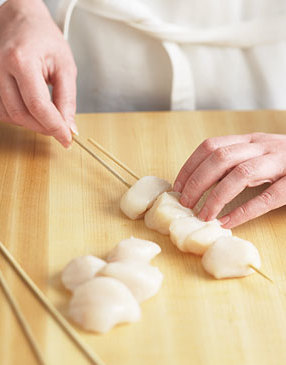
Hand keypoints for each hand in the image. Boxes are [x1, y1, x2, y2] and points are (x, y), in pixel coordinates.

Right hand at [0, 0, 76, 146]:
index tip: (67, 138)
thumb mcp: (65, 66)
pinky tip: (33, 112)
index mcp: (22, 61)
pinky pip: (2, 111)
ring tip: (49, 117)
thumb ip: (67, 99)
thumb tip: (69, 127)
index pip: (38, 105)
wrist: (21, 21)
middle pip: (21, 114)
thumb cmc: (44, 39)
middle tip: (61, 130)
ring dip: (32, 124)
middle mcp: (0, 69)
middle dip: (44, 128)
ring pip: (10, 116)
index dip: (54, 126)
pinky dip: (20, 118)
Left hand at [174, 133, 285, 227]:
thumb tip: (200, 182)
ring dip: (217, 196)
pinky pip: (268, 197)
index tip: (177, 186)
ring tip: (203, 215)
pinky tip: (228, 223)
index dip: (190, 166)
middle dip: (197, 181)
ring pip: (242, 175)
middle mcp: (263, 146)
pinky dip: (244, 211)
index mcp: (251, 139)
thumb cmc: (285, 160)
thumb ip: (236, 162)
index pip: (211, 146)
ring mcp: (281, 162)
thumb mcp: (259, 153)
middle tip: (184, 203)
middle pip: (221, 158)